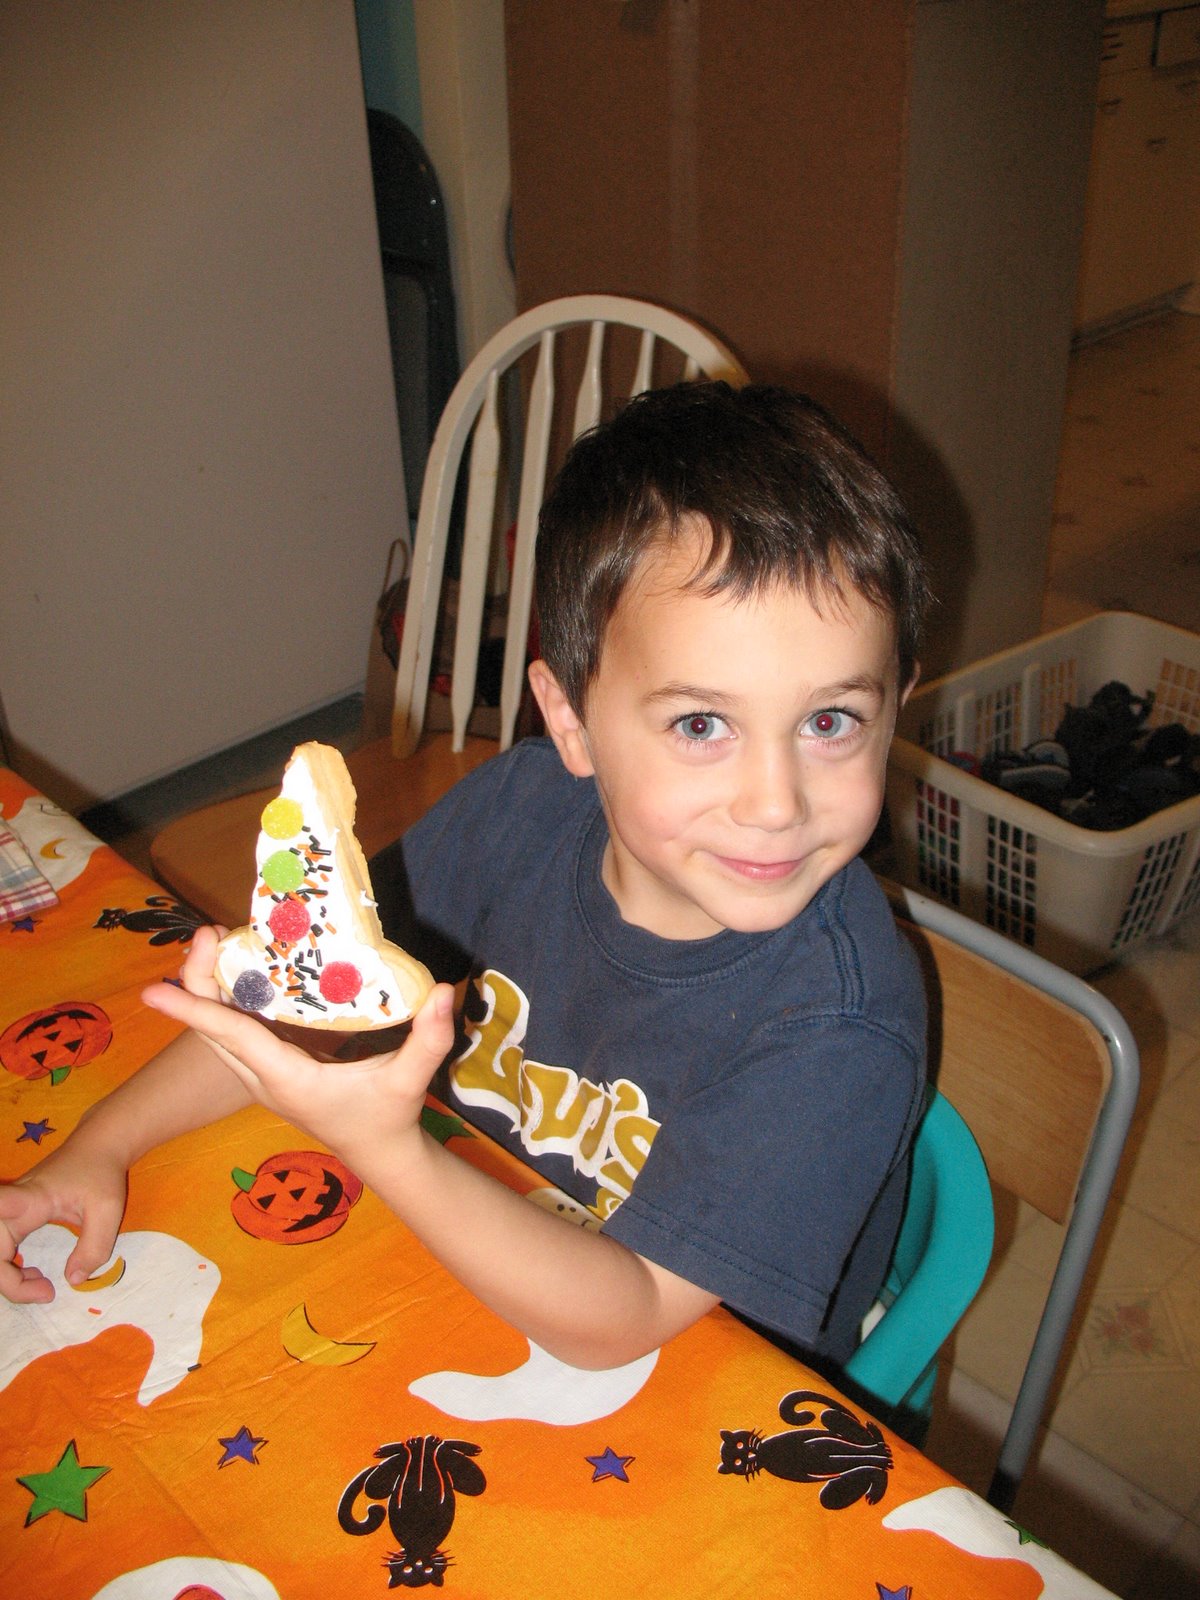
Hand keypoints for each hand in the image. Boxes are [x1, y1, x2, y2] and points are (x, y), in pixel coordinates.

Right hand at [0, 1140, 127, 1303]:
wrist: (99, 1146)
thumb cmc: (102, 1174)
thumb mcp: (108, 1210)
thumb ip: (94, 1247)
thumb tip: (73, 1280)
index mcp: (32, 1198)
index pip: (1, 1206)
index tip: (6, 1251)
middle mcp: (12, 1205)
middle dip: (9, 1281)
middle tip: (46, 1292)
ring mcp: (10, 1211)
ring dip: (9, 1278)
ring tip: (43, 1286)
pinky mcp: (13, 1218)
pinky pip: (0, 1250)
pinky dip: (10, 1269)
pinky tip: (34, 1274)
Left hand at [142, 944, 457, 1171]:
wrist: (379, 1153)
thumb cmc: (390, 1117)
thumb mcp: (411, 1079)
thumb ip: (429, 1038)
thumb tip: (444, 990)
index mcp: (286, 1077)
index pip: (230, 1036)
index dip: (192, 1009)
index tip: (152, 990)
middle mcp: (262, 1077)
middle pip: (209, 1030)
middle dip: (196, 982)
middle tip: (208, 932)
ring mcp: (260, 1076)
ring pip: (215, 1032)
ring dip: (206, 989)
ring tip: (216, 939)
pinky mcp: (267, 1071)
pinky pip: (232, 1032)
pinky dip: (224, 999)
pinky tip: (239, 966)